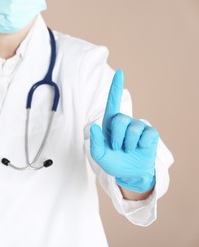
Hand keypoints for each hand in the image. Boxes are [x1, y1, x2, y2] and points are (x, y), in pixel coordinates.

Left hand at [90, 70, 158, 192]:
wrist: (129, 173)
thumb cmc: (113, 161)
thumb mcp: (99, 155)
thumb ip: (95, 142)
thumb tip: (96, 126)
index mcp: (110, 123)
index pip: (113, 102)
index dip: (116, 87)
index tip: (120, 72)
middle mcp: (124, 121)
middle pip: (120, 120)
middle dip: (116, 138)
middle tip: (117, 148)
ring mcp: (138, 127)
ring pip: (133, 129)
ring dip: (128, 144)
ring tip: (127, 150)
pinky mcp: (150, 135)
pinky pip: (146, 135)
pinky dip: (141, 145)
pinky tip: (139, 149)